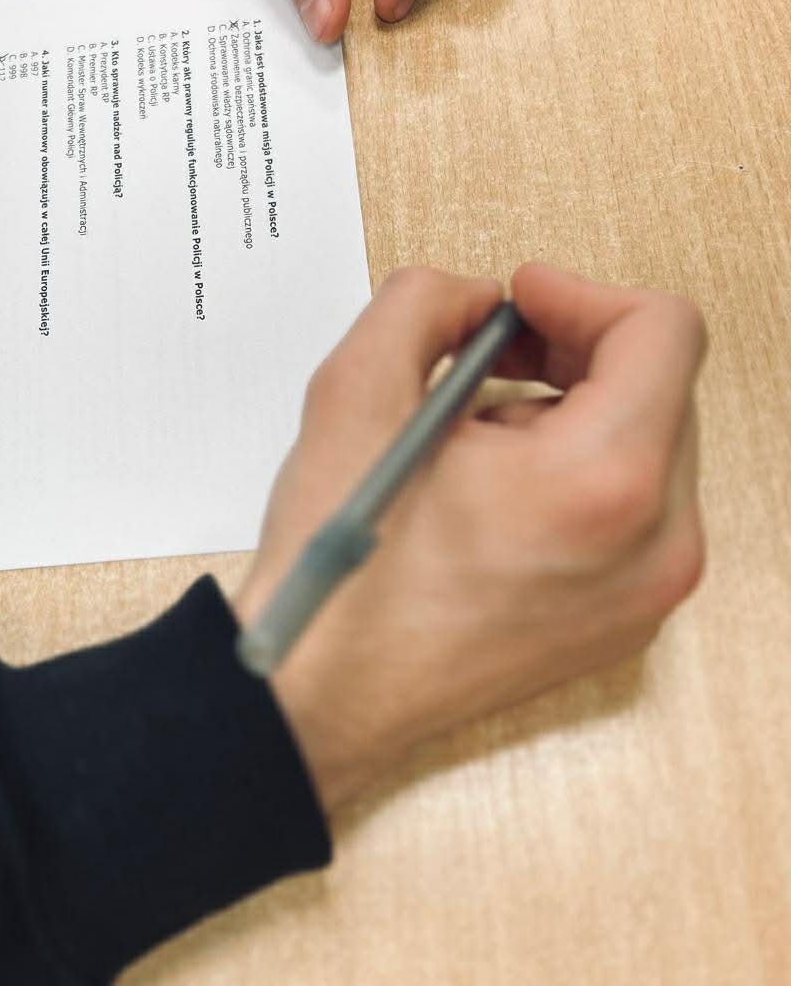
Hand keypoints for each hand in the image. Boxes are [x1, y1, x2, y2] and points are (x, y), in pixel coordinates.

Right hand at [235, 265, 705, 809]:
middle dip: (573, 349)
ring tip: (475, 434)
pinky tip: (489, 489)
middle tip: (488, 352)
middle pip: (662, 387)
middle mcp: (655, 543)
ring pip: (648, 447)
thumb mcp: (356, 391)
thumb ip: (422, 302)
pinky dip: (574, 473)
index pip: (662, 331)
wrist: (323, 693)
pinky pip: (632, 512)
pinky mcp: (625, 620)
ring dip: (570, 410)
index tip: (519, 300)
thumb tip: (472, 299)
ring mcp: (647, 592)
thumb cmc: (341, 569)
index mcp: (605, 480)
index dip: (580, 292)